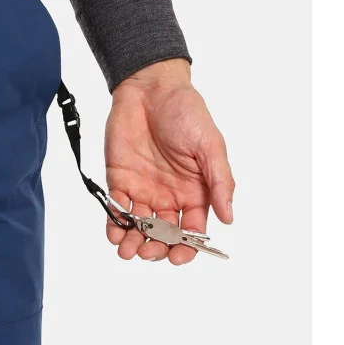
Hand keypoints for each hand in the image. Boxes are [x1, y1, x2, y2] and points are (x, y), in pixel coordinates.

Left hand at [105, 59, 234, 263]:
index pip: (191, 231)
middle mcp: (168, 196)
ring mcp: (143, 189)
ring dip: (133, 242)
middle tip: (148, 252)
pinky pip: (117, 208)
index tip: (178, 256)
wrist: (150, 87)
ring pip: (138, 227)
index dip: (186, 248)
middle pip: (162, 234)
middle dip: (156, 248)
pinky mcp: (119, 179)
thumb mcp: (210, 146)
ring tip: (127, 250)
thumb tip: (229, 218)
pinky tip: (115, 231)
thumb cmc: (186, 112)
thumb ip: (219, 181)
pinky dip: (114, 222)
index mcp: (194, 192)